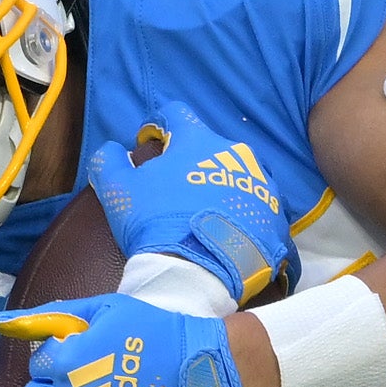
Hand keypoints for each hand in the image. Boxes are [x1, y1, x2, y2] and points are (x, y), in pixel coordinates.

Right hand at [86, 102, 296, 306]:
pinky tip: (227, 232)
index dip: (160, 126)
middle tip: (175, 190)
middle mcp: (237, 154)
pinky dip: (242, 213)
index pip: (177, 114)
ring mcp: (262, 184)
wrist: (201, 272)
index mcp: (198, 141)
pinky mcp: (277, 215)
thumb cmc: (157, 223)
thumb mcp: (119, 190)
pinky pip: (256, 207)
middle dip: (192, 162)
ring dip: (220, 187)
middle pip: (210, 148)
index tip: (151, 145)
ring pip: (237, 175)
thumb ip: (108, 161)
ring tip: (204, 214)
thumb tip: (112, 149)